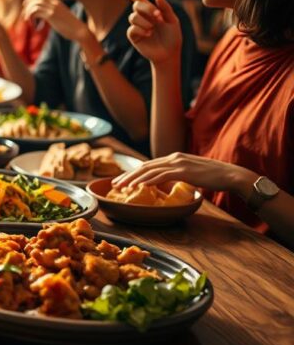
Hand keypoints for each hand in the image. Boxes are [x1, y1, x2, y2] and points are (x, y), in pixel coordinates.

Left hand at [22, 0, 90, 41]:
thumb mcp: (62, 16)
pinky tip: (35, 26)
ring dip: (29, 13)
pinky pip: (36, 13)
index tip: (25, 4)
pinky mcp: (51, 15)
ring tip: (28, 21)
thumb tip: (44, 15)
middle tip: (24, 13)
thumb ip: (53, 12)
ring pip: (34, 6)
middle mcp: (55, 3)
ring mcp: (53, 8)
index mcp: (57, 2)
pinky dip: (32, 19)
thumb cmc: (71, 26)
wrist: (80, 31)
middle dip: (27, 4)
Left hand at [112, 152, 257, 197]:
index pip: (148, 165)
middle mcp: (173, 158)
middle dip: (128, 175)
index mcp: (174, 158)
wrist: (231, 175)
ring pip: (149, 171)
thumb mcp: (191, 174)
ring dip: (133, 179)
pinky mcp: (184, 171)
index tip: (122, 180)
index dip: (133, 172)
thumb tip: (166, 183)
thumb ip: (177, 175)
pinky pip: (161, 176)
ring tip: (121, 187)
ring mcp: (178, 163)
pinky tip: (139, 186)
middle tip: (114, 184)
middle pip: (144, 166)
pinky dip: (148, 181)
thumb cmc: (213, 177)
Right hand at [122, 0, 182, 65]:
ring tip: (153, 29)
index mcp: (152, 12)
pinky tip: (148, 34)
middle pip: (136, 5)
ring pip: (133, 17)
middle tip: (158, 16)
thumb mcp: (173, 20)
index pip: (140, 0)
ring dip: (144, 21)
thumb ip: (165, 8)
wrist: (169, 53)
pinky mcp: (133, 37)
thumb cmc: (173, 37)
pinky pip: (131, 29)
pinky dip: (140, 30)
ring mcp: (137, 26)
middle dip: (147, 9)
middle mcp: (143, 17)